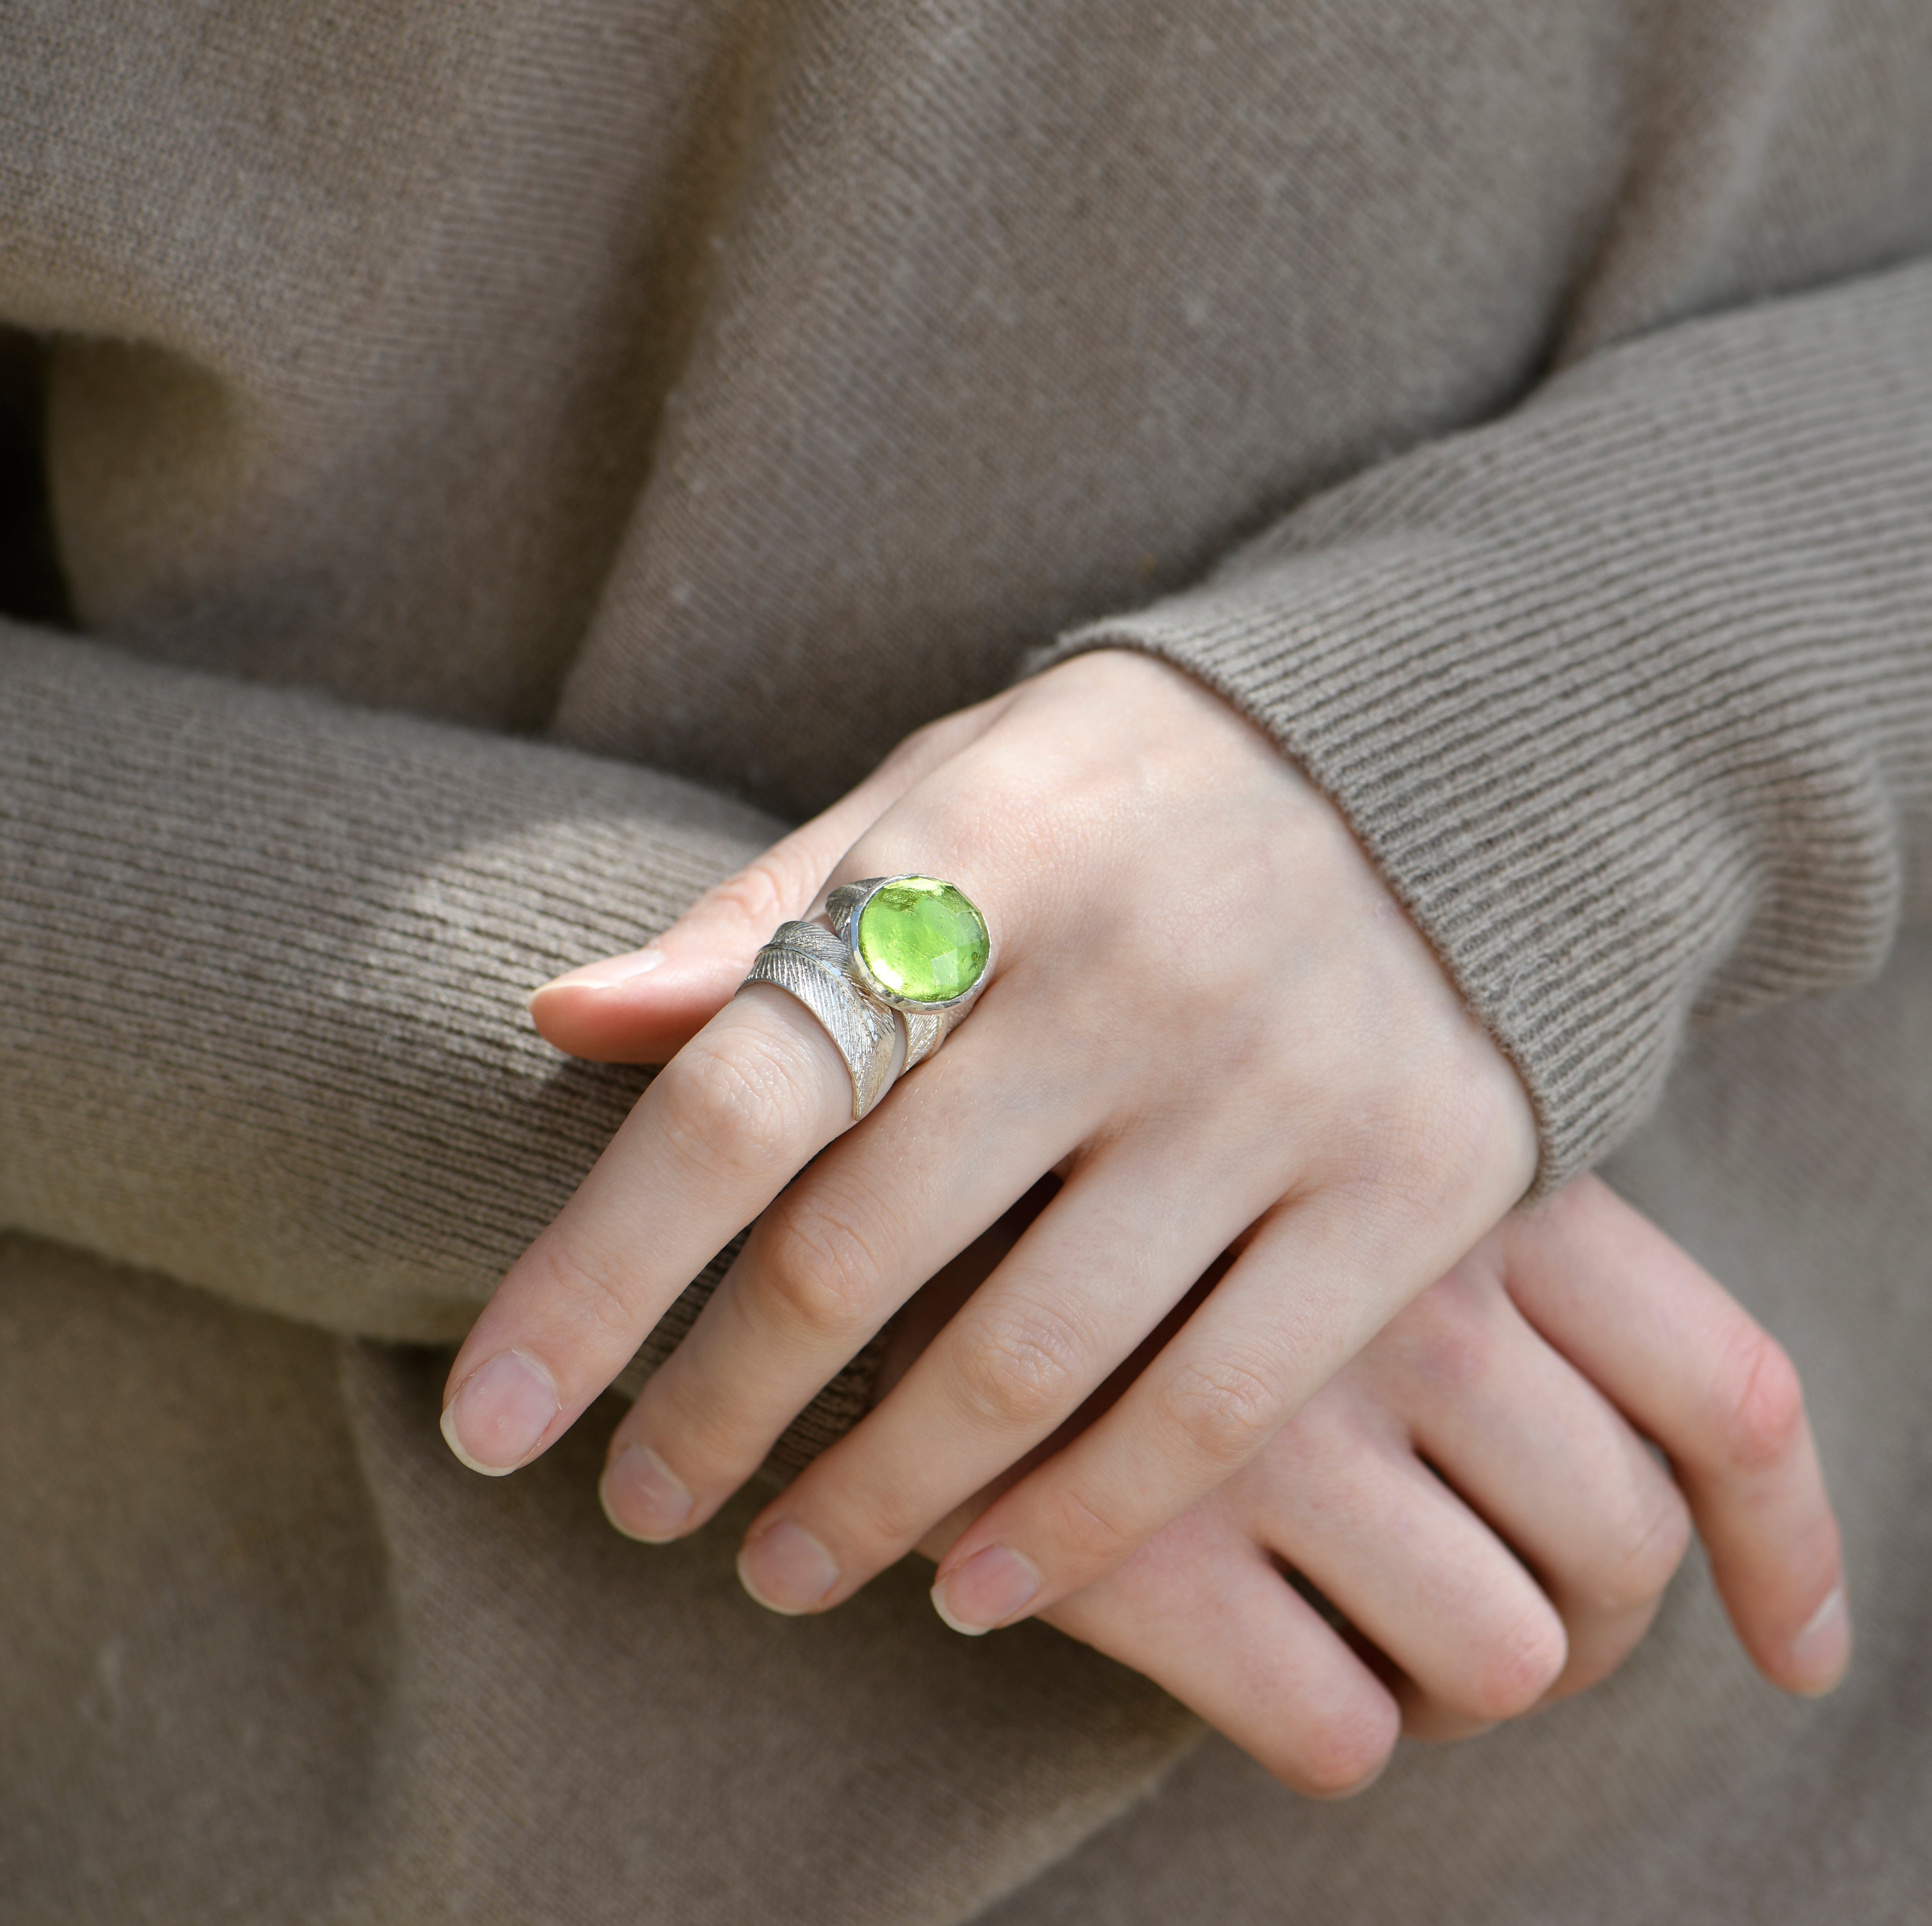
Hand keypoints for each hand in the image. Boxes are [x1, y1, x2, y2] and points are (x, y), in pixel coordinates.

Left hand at [442, 650, 1538, 1629]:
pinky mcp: (1412, 1189)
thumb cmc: (1139, 787)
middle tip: (635, 1505)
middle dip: (715, 1412)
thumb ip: (769, 915)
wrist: (1459, 752)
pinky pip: (1212, 1408)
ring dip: (872, 1500)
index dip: (596, 1277)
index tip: (491, 1427)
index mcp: (986, 858)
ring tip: (779, 1567)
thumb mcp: (951, 787)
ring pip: (1026, 1365)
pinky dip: (1076, 1527)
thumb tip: (566, 1020)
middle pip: (861, 1254)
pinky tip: (973, 1584)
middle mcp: (1131, 978)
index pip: (745, 1093)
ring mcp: (1281, 1090)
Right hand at [990, 1177, 1848, 1791]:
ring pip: (1501, 1657)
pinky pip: (1336, 1729)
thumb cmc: (1116, 1138)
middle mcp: (1401, 1300)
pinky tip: (1250, 1650)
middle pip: (1619, 1553)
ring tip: (1367, 1631)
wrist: (859, 1164)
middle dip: (1584, 1622)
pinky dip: (1323, 1721)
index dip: (1786, 1546)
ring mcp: (1274, 1426)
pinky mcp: (1145, 1553)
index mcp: (1468, 1186)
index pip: (1723, 1393)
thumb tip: (1631, 1423)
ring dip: (1454, 1680)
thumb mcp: (1320, 1121)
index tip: (1796, 1645)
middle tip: (1497, 1610)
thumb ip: (1476, 1231)